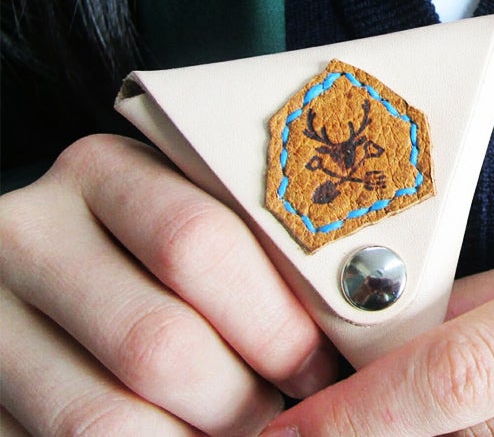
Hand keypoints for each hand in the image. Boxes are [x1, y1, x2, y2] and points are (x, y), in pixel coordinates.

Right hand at [0, 135, 338, 434]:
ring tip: (243, 433)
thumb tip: (366, 316)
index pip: (196, 245)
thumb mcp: (217, 230)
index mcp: (107, 176)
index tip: (323, 368)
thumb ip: (272, 260)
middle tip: (285, 415)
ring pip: (107, 419)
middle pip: (158, 343)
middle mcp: (33, 235)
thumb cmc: (187, 267)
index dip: (275, 324)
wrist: (74, 283)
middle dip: (242, 402)